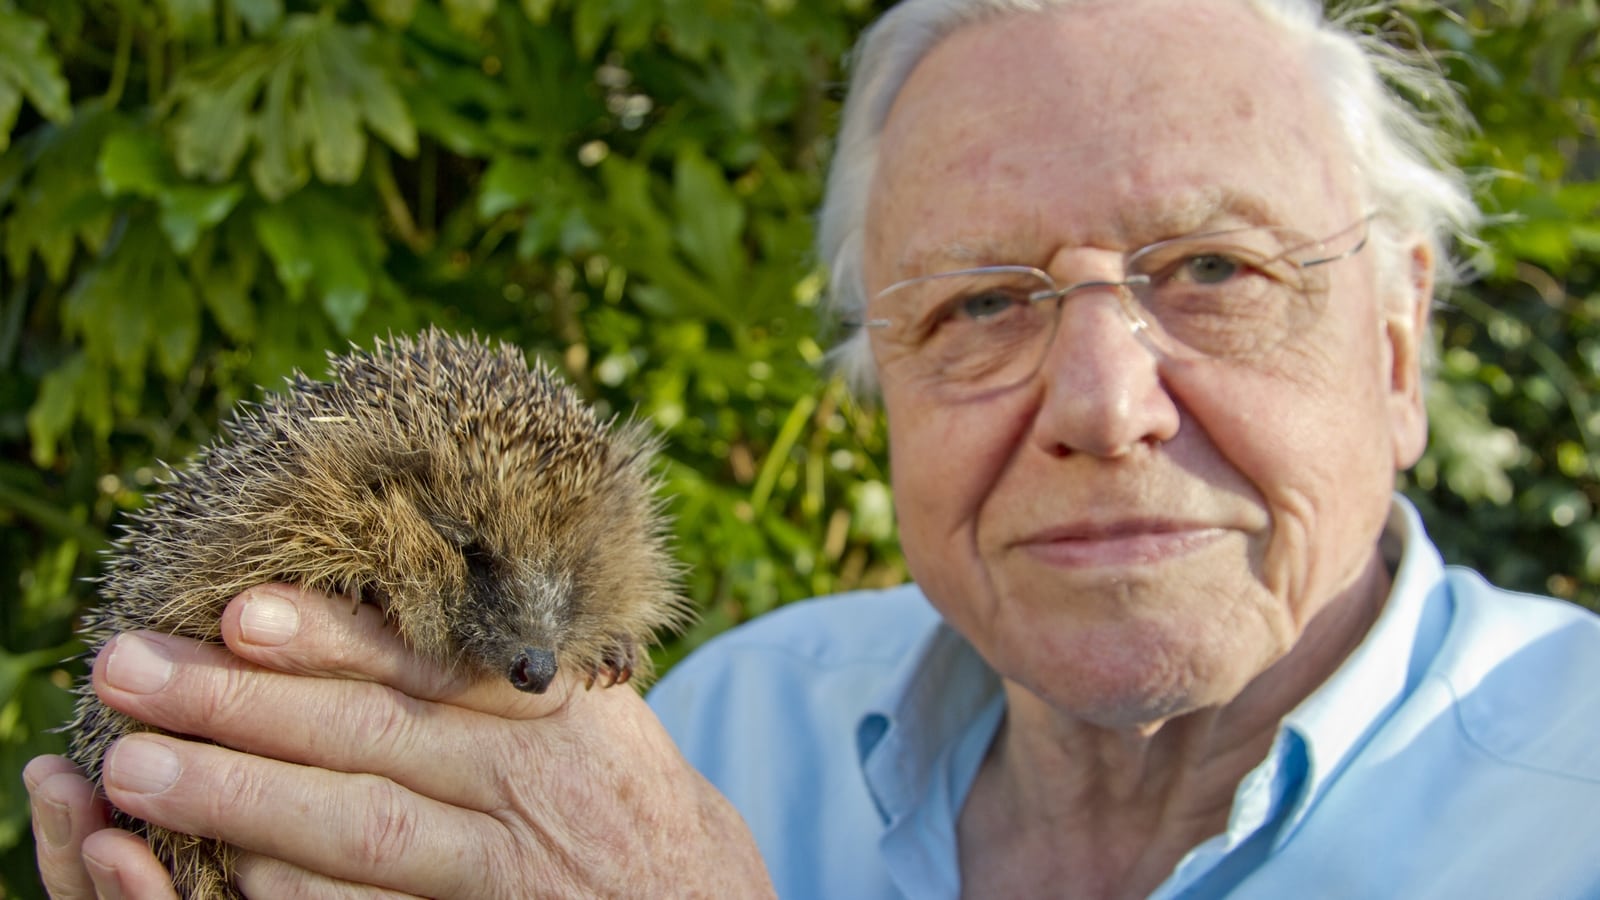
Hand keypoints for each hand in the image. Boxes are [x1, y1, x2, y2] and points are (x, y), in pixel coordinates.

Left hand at [28, 584, 773, 897]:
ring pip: (367, 831)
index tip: (238, 610)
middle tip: (128, 674)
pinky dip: (308, 897)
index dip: (334, 636)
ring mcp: (514, 869)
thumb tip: (408, 596)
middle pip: (373, 740)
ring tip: (138, 770)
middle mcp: (537, 784)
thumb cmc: (636, 798)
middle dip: (243, 705)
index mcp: (562, 707)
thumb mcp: (603, 710)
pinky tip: (231, 872)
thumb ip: (514, 666)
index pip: (434, 663)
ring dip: (244, 801)